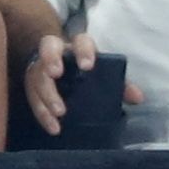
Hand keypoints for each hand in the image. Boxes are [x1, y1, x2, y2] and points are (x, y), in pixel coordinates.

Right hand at [23, 33, 143, 135]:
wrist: (63, 73)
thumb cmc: (89, 74)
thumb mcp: (106, 77)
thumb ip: (122, 86)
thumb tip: (137, 98)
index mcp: (79, 47)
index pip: (81, 41)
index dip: (83, 50)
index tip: (88, 66)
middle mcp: (57, 52)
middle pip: (49, 48)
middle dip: (50, 60)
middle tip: (55, 75)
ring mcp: (40, 67)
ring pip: (37, 74)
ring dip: (46, 94)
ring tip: (59, 113)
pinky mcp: (31, 84)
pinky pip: (32, 96)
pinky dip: (42, 113)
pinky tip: (53, 127)